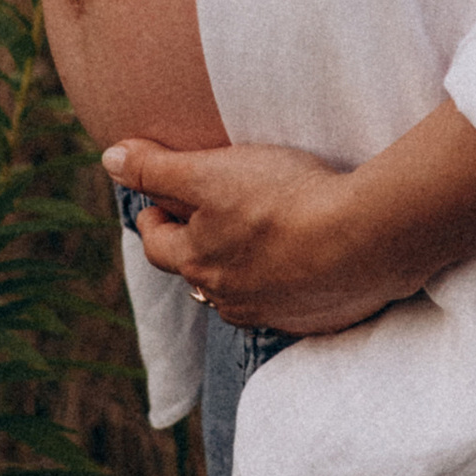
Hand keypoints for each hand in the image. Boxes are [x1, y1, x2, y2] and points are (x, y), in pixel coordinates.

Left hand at [101, 139, 404, 336]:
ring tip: (255, 241)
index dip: (154, 219)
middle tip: (205, 220)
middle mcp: (230, 299)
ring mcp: (276, 313)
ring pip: (242, 293)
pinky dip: (288, 285)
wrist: (366, 238)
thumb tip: (109, 158)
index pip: (157, 245)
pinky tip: (304, 262)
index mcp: (199, 264)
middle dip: (196, 247)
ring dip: (242, 270)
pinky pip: (290, 304)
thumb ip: (156, 168)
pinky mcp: (318, 318)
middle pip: (199, 273)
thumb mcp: (211, 171)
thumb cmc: (283, 199)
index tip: (158, 203)